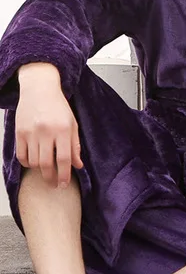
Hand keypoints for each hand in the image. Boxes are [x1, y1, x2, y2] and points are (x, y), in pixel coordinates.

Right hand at [16, 63, 82, 187]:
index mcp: (63, 129)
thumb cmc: (59, 107)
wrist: (39, 90)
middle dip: (51, 178)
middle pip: (47, 164)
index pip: (64, 159)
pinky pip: (22, 156)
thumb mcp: (73, 124)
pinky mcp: (19, 133)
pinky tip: (34, 162)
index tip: (64, 184)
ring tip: (46, 170)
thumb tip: (78, 165)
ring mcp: (31, 133)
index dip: (64, 174)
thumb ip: (75, 145)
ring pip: (34, 162)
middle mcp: (47, 132)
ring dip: (40, 170)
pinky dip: (27, 163)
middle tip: (54, 184)